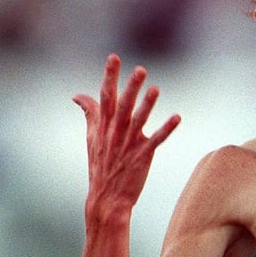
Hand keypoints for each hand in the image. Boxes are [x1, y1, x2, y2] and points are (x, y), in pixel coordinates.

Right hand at [73, 54, 180, 222]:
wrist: (106, 198)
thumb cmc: (101, 165)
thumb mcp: (92, 137)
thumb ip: (90, 113)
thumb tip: (77, 95)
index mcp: (103, 126)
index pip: (105, 96)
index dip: (110, 76)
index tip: (114, 57)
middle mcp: (114, 133)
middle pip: (122, 105)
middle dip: (131, 87)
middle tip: (140, 69)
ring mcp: (128, 144)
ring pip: (138, 120)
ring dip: (147, 105)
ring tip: (156, 89)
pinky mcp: (142, 156)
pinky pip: (156, 140)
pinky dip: (166, 129)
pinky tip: (177, 117)